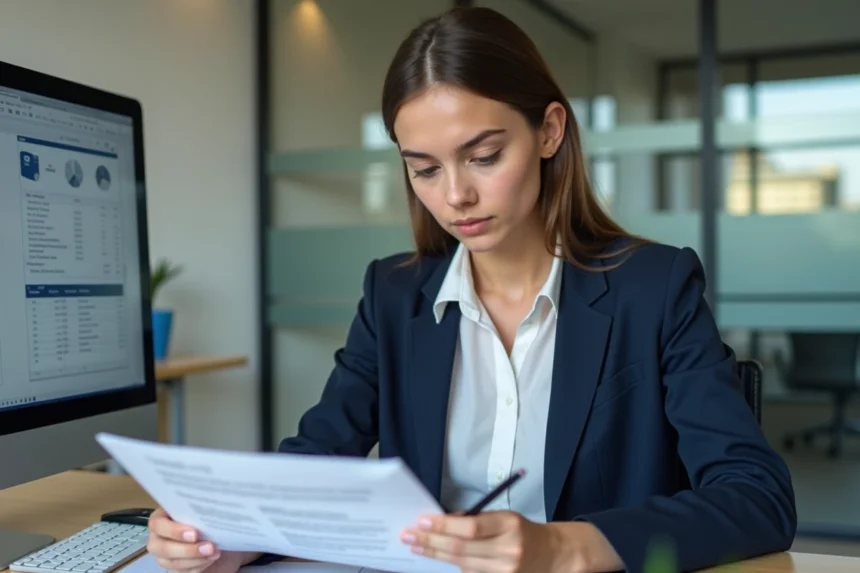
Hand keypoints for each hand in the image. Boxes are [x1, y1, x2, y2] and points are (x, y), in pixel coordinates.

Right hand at [146, 507, 259, 572]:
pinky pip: (182, 572)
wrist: (219, 536)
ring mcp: (164, 555)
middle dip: (188, 549)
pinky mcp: (173, 569)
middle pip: (163, 548)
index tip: (194, 533)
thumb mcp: (204, 510)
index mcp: (161, 517)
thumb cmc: (207, 518)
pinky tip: (211, 559)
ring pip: (173, 562)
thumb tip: (211, 501)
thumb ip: (201, 508)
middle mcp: (158, 537)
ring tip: (214, 552)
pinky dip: (198, 566)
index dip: (174, 530)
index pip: (158, 524)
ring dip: (196, 559)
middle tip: (209, 546)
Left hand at [400, 510, 568, 572]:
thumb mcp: (504, 517)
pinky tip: (437, 558)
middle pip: (461, 548)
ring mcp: (505, 570)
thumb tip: (443, 522)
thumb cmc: (523, 531)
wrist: (552, 555)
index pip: (470, 527)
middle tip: (409, 535)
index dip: (443, 525)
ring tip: (417, 547)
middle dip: (431, 541)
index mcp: (509, 524)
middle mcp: (508, 549)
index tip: (422, 521)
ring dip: (435, 555)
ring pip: (462, 564)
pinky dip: (452, 566)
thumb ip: (477, 520)